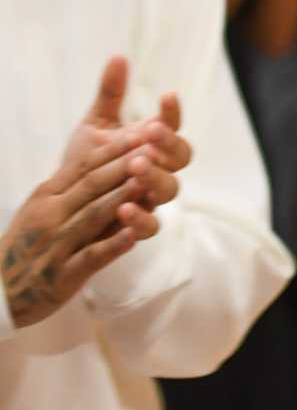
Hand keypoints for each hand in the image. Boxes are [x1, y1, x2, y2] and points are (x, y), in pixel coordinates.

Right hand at [3, 58, 188, 329]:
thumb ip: (71, 186)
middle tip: (156, 148)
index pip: (83, 167)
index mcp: (46, 196)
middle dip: (124, 166)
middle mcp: (50, 216)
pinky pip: (91, 257)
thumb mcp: (41, 208)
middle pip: (91, 186)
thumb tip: (110, 158)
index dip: (114, 150)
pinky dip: (113, 245)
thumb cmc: (26, 244)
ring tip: (148, 183)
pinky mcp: (63, 275)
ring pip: (93, 217)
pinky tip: (135, 235)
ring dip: (122, 198)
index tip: (143, 133)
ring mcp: (56, 246)